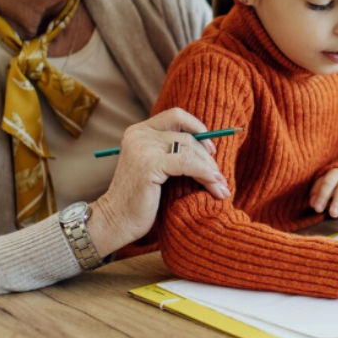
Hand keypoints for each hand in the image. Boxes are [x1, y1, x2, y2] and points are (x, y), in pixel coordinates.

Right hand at [90, 108, 229, 255]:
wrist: (116, 221)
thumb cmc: (139, 199)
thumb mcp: (155, 168)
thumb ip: (171, 152)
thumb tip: (210, 146)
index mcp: (139, 131)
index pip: (177, 115)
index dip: (198, 128)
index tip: (211, 150)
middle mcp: (139, 134)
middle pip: (187, 135)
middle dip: (208, 157)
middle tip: (221, 177)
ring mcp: (142, 148)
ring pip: (190, 149)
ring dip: (210, 169)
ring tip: (221, 187)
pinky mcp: (149, 164)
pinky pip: (187, 163)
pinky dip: (205, 174)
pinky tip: (214, 186)